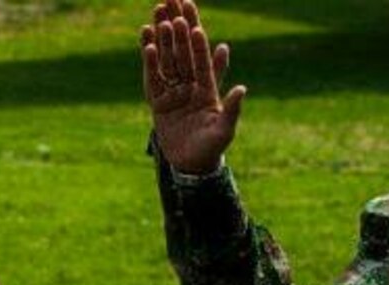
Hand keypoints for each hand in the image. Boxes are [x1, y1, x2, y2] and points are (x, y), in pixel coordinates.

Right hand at [141, 0, 245, 175]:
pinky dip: (149, 60)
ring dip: (162, 36)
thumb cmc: (212, 148)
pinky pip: (152, 77)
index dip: (198, 41)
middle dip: (178, 26)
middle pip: (183, 50)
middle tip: (173, 2)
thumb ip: (231, 109)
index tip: (194, 21)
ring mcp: (173, 91)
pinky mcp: (158, 101)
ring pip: (167, 58)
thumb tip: (242, 89)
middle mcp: (190, 84)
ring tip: (157, 13)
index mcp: (207, 88)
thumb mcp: (224, 130)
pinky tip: (146, 42)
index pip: (202, 59)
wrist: (190, 165)